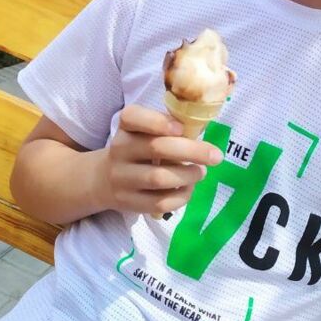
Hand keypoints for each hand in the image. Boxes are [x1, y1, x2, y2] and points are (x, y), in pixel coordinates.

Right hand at [99, 104, 222, 216]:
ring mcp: (122, 178)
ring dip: (188, 175)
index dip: (157, 121)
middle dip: (191, 151)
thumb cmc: (137, 148)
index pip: (132, 117)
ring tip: (201, 172)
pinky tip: (189, 188)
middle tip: (215, 155)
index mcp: (125, 127)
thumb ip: (167, 126)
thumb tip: (199, 128)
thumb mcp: (144, 131)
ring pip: (158, 178)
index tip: (181, 128)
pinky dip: (181, 196)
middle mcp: (120, 150)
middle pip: (156, 148)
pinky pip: (159, 202)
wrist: (104, 179)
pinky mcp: (128, 202)